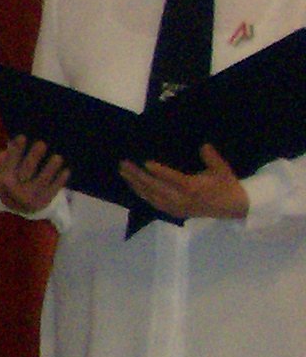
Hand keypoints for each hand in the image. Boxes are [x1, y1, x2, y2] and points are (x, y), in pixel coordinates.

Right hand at [0, 135, 69, 215]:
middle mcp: (16, 190)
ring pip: (41, 181)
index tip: (22, 136)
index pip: (9, 163)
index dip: (15, 151)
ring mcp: (31, 197)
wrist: (20, 208)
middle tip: (41, 143)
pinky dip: (60, 181)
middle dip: (33, 158)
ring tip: (58, 157)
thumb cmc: (14, 182)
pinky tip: (66, 171)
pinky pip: (54, 189)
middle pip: (25, 171)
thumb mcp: (6, 173)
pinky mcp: (44, 201)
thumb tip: (4, 152)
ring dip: (50, 169)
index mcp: (5, 180)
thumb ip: (5, 162)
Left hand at [120, 144, 248, 221]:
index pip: (171, 179)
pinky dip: (142, 194)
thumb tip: (203, 145)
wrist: (233, 208)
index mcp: (193, 188)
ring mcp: (176, 207)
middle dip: (137, 175)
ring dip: (135, 184)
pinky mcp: (174, 212)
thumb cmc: (227, 185)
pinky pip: (154, 203)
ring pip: (150, 196)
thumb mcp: (222, 169)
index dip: (158, 171)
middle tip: (124, 164)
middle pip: (154, 187)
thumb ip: (211, 157)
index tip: (145, 162)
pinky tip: (133, 186)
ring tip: (123, 172)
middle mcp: (181, 199)